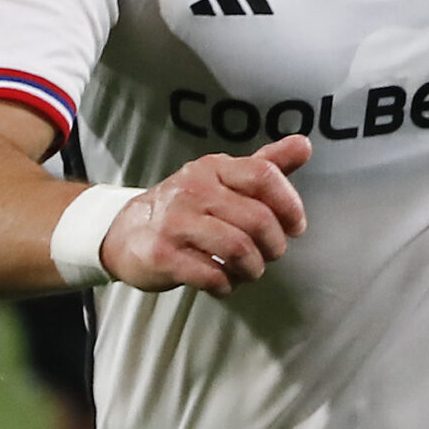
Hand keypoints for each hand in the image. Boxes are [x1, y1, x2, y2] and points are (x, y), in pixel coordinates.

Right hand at [102, 137, 310, 295]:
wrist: (124, 232)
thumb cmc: (187, 207)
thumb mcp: (224, 180)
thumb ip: (265, 165)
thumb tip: (304, 144)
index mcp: (214, 169)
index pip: (264, 175)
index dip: (290, 204)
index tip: (296, 226)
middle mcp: (194, 190)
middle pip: (257, 218)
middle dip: (274, 246)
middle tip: (270, 255)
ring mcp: (176, 222)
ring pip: (238, 248)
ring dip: (253, 268)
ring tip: (248, 271)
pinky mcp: (162, 255)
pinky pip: (210, 274)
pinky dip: (226, 284)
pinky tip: (224, 283)